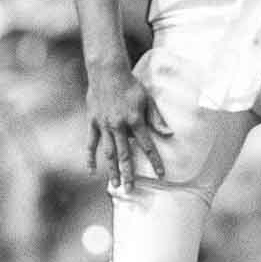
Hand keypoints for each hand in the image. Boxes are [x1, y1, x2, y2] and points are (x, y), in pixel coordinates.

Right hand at [86, 60, 171, 191]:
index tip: (161, 174)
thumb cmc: (131, 85)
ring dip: (112, 170)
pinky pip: (91, 143)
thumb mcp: (148, 100)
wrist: (108, 72)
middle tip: (131, 189)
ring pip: (109, 153)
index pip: (147, 145)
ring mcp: (104, 126)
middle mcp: (119, 126)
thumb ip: (156, 119)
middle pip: (125, 155)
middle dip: (129, 173)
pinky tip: (91, 170)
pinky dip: (90, 157)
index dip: (155, 161)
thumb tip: (169, 134)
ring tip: (114, 185)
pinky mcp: (93, 123)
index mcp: (135, 120)